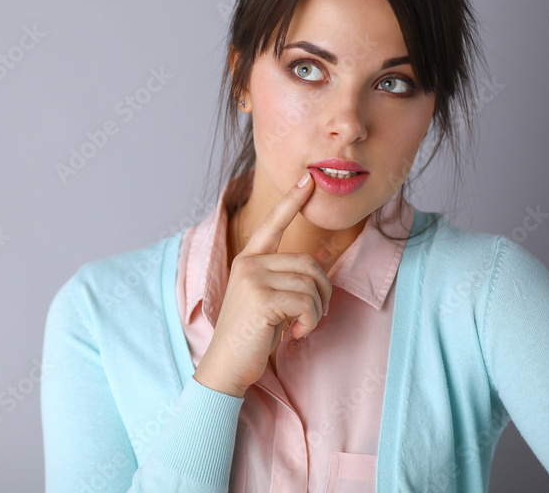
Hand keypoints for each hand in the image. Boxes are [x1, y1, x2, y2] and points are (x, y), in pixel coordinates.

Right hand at [193, 170, 333, 397]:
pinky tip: (295, 334)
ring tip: (299, 327)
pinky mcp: (261, 298)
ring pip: (311, 284)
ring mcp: (253, 278)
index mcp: (248, 260)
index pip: (273, 224)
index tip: (307, 180)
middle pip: (308, 263)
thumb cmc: (251, 336)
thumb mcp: (268, 300)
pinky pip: (307, 302)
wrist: (226, 367)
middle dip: (322, 292)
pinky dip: (310, 322)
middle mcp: (248, 263)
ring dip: (315, 312)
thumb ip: (285, 277)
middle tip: (311, 316)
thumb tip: (319, 257)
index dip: (292, 201)